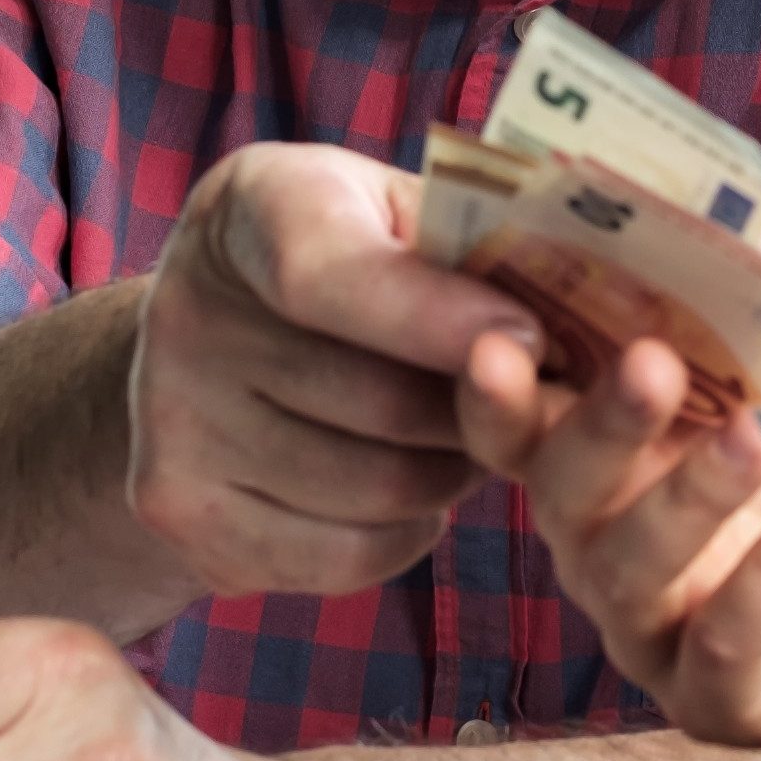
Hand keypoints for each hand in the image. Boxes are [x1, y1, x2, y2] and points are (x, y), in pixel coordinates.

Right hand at [129, 143, 541, 600]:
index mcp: (252, 207)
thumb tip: (589, 298)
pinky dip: (410, 530)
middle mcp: (187, 313)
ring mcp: (172, 425)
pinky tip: (410, 482)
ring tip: (460, 432)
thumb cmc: (348, 258)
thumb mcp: (394, 210)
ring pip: (381, 490)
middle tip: (528, 396)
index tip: (534, 339)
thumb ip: (470, 242)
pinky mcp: (184, 519)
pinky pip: (350, 554)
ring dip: (454, 473)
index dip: (440, 319)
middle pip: (380, 403)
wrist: (204, 346)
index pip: (328, 275)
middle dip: (481, 409)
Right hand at [455, 285, 760, 758]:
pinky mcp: (727, 705)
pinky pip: (718, 658)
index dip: (496, 385)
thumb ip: (743, 274)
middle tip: (652, 365)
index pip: (518, 419)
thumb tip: (672, 179)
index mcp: (605, 451)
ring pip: (630, 575)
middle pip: (561, 491)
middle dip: (600, 424)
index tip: (500, 337)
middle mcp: (606, 545)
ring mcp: (658, 632)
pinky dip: (757, 592)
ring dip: (688, 500)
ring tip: (758, 440)